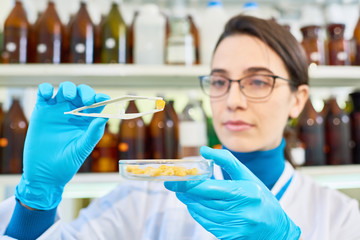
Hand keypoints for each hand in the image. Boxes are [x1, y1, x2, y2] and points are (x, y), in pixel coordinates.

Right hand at [15, 82, 109, 209]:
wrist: (44, 173)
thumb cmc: (67, 163)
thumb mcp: (83, 148)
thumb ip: (93, 132)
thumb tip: (105, 117)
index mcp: (87, 120)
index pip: (97, 103)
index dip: (101, 98)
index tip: (103, 99)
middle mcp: (74, 112)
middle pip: (82, 93)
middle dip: (85, 92)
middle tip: (87, 100)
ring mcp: (57, 110)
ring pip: (65, 89)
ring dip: (68, 88)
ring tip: (69, 97)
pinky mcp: (41, 111)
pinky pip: (43, 94)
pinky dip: (45, 89)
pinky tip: (48, 94)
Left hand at [165, 146, 300, 239]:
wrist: (275, 229)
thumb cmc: (261, 198)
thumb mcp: (248, 175)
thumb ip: (226, 161)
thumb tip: (203, 150)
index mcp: (245, 193)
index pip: (210, 188)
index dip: (190, 184)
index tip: (176, 179)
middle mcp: (240, 211)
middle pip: (203, 201)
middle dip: (185, 192)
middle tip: (172, 184)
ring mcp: (234, 226)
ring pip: (202, 213)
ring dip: (189, 202)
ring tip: (182, 192)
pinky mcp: (229, 236)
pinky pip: (206, 223)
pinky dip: (197, 213)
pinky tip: (194, 205)